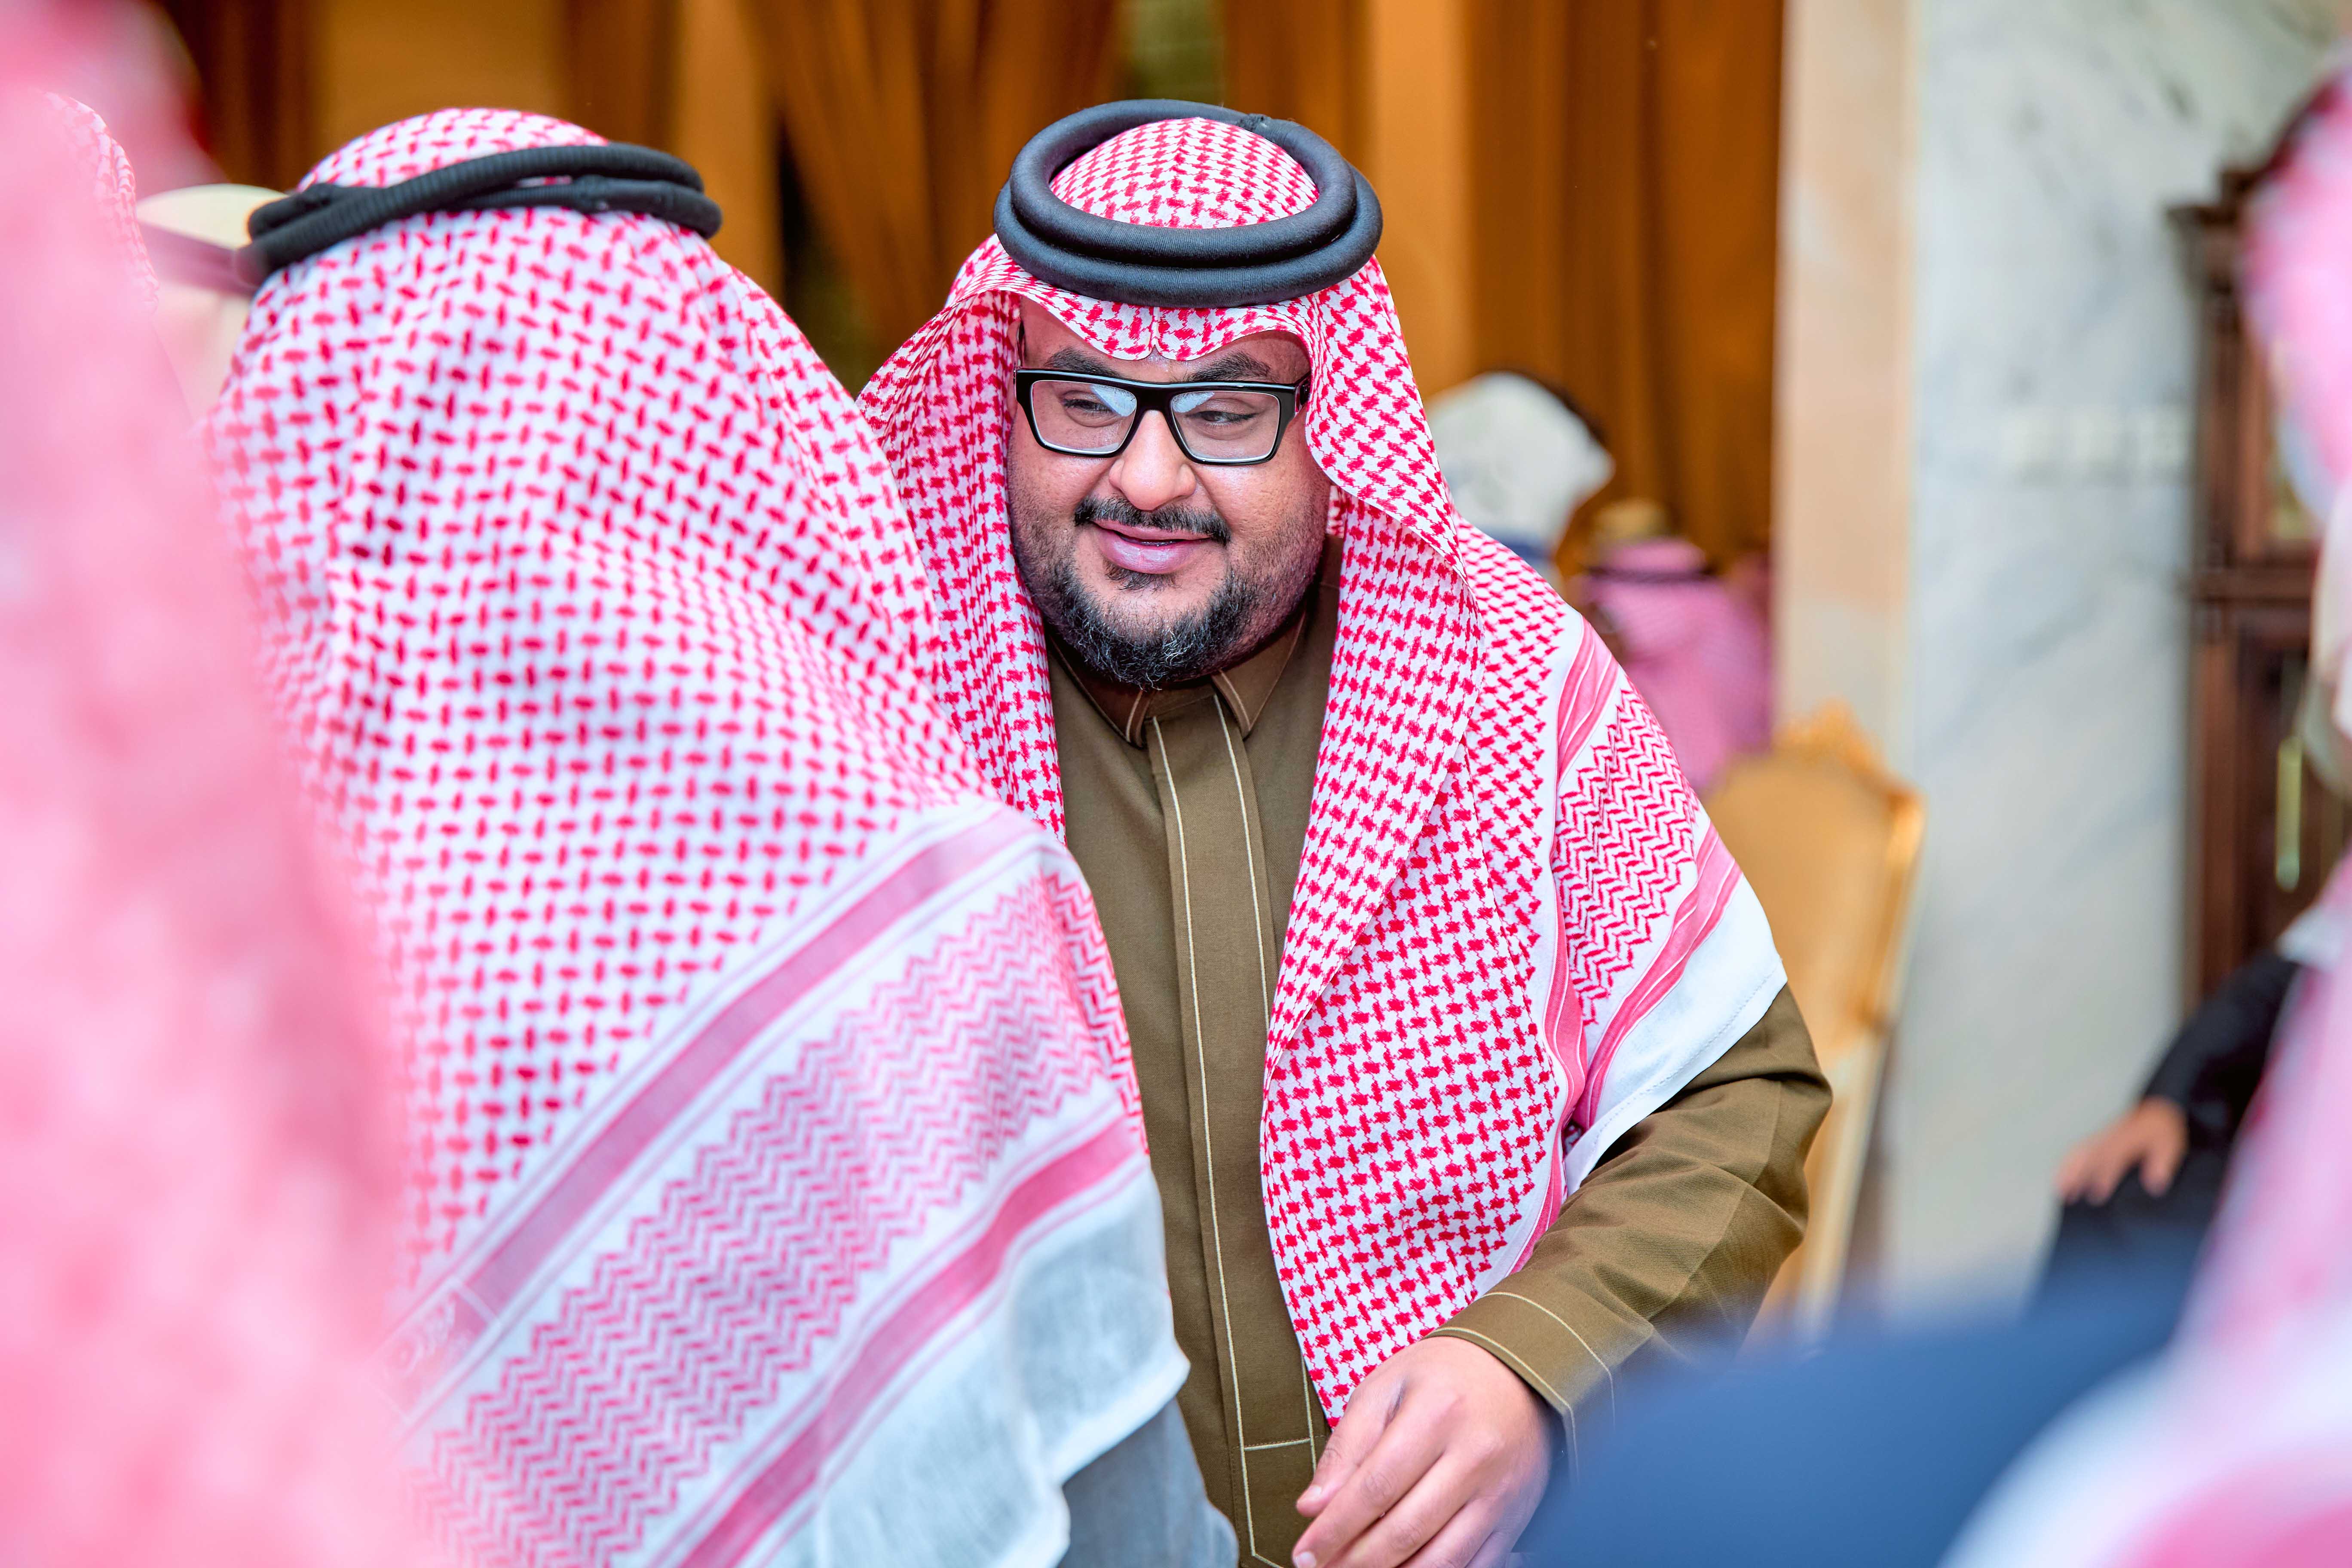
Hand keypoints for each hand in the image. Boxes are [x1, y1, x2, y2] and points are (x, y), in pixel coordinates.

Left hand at [1290, 1336, 1550, 1567]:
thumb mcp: (1386, 1388)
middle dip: (1356, 1562)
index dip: (1334, 1528)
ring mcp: (1500, 1492)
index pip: (1375, 1488)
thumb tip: (1312, 1507)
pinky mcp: (1515, 1517)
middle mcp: (1474, 1456)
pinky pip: (1477, 1566)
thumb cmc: (1441, 1378)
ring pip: (1442, 1558)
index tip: (1304, 1554)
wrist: (1517, 1373)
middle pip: (1406, 1530)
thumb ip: (1346, 1447)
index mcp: (1436, 1414)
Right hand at [2056, 1097, 2188, 1202]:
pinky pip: (2077, 1149)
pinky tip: (2061, 1176)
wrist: (2156, 1112)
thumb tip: (2155, 1186)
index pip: (2112, 1158)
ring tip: (2059, 1189)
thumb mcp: (2170, 1146)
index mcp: (2126, 1139)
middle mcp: (2109, 1137)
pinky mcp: (2096, 1138)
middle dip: (2077, 1175)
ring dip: (2068, 1170)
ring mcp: (2100, 1137)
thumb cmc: (2162, 1132)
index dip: (2105, 1176)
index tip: (2098, 1195)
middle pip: (2088, 1155)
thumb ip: (2162, 1164)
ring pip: (2079, 1153)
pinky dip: (2067, 1163)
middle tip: (2068, 1196)